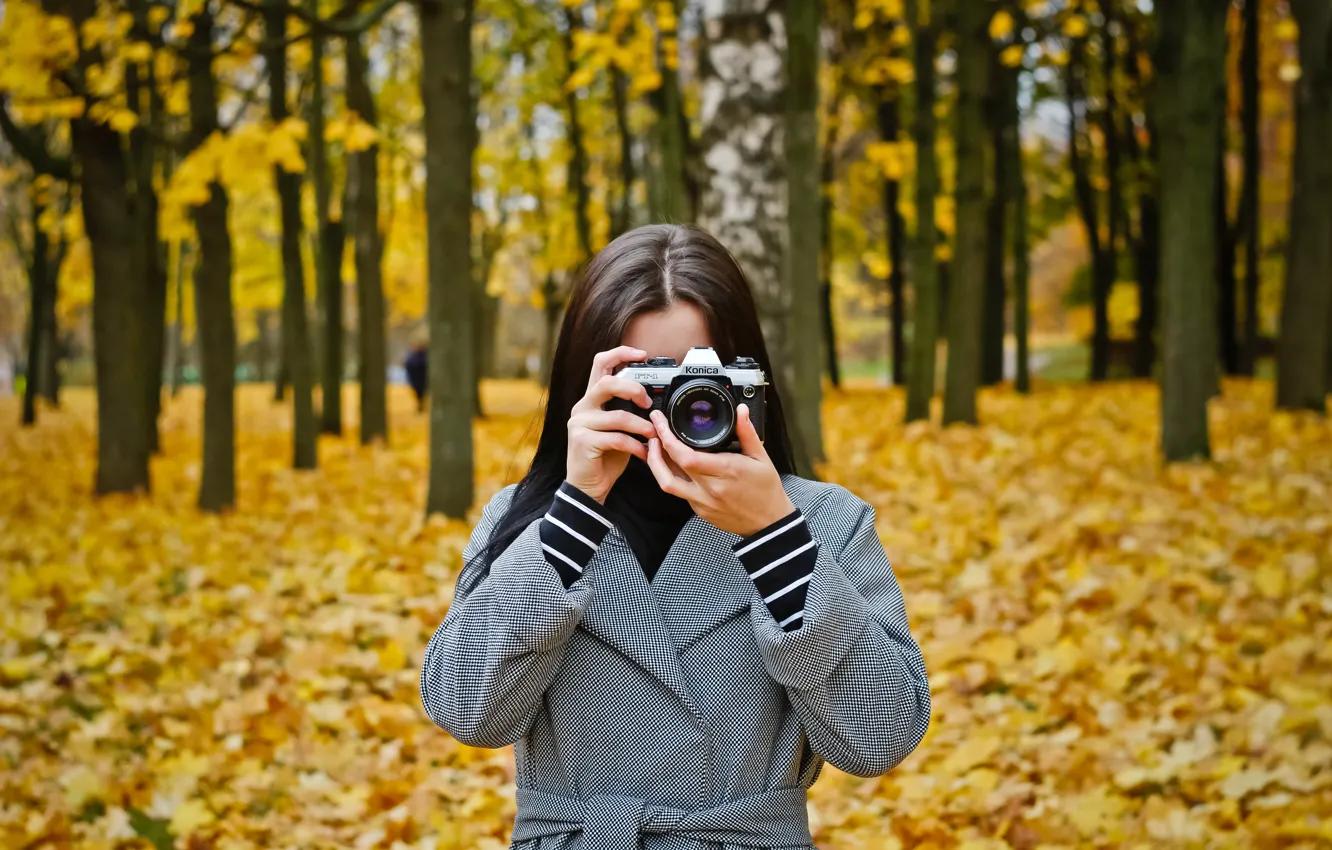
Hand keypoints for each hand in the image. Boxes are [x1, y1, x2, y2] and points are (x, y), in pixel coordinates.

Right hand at [566, 346, 657, 503]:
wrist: (588, 487)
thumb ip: (627, 411)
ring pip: (618, 416)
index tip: (642, 354)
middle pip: (606, 383)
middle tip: (648, 403)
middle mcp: (582, 407)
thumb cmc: (605, 458)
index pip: (600, 364)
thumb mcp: (618, 429)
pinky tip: (644, 453)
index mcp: (591, 399)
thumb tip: (653, 400)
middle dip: (633, 390)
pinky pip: (617, 439)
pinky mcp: (582, 442)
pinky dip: (636, 446)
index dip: (620, 353)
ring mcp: (579, 424)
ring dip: (642, 426)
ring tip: (654, 435)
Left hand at [645, 403, 794, 536]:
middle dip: (656, 446)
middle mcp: (710, 488)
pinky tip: (670, 464)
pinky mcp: (700, 511)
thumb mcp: (761, 458)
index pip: (686, 457)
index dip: (668, 439)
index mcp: (726, 471)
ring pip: (667, 484)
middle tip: (653, 430)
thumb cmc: (766, 491)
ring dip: (655, 464)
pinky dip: (670, 476)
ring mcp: (702, 502)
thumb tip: (741, 411)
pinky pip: (679, 492)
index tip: (661, 423)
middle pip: (670, 469)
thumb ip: (747, 433)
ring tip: (654, 446)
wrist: (769, 522)